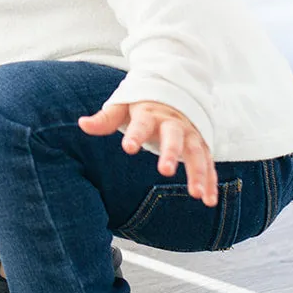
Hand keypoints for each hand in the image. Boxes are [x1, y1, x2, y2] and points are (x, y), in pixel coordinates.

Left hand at [79, 101, 217, 206]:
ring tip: (196, 194)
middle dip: (171, 153)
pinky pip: (208, 163)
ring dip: (198, 173)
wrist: (172, 92)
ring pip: (196, 153)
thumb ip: (105, 119)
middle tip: (165, 171)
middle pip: (174, 137)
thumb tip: (82, 124)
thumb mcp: (122, 107)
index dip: (135, 135)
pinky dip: (210, 180)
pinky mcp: (201, 144)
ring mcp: (190, 134)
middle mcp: (173, 123)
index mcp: (151, 113)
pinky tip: (209, 200)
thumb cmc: (142, 105)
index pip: (142, 123)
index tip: (128, 148)